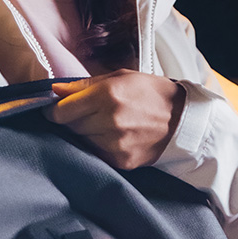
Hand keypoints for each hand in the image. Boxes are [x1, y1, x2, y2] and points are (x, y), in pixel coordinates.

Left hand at [49, 70, 185, 169]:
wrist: (182, 120)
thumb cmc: (150, 93)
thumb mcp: (120, 77)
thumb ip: (84, 85)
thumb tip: (55, 90)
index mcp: (107, 95)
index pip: (62, 111)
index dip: (55, 110)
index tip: (55, 109)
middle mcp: (109, 121)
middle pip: (70, 127)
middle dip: (73, 120)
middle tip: (86, 114)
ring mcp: (115, 144)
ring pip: (81, 141)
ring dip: (85, 134)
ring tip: (102, 125)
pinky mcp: (121, 161)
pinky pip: (95, 153)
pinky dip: (97, 146)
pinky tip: (111, 137)